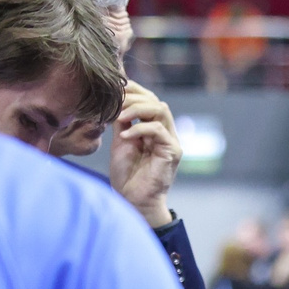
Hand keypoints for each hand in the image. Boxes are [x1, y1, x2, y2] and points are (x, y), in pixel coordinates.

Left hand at [107, 82, 182, 227]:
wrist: (133, 201)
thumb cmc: (126, 175)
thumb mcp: (120, 142)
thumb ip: (122, 122)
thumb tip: (116, 100)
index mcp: (153, 127)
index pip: (149, 99)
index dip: (134, 89)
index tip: (115, 87)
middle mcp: (165, 131)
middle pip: (156, 100)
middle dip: (134, 96)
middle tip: (115, 101)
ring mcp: (171, 141)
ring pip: (161, 109)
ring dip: (138, 108)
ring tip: (120, 116)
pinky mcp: (173, 151)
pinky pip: (158, 129)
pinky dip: (139, 128)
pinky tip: (124, 134)